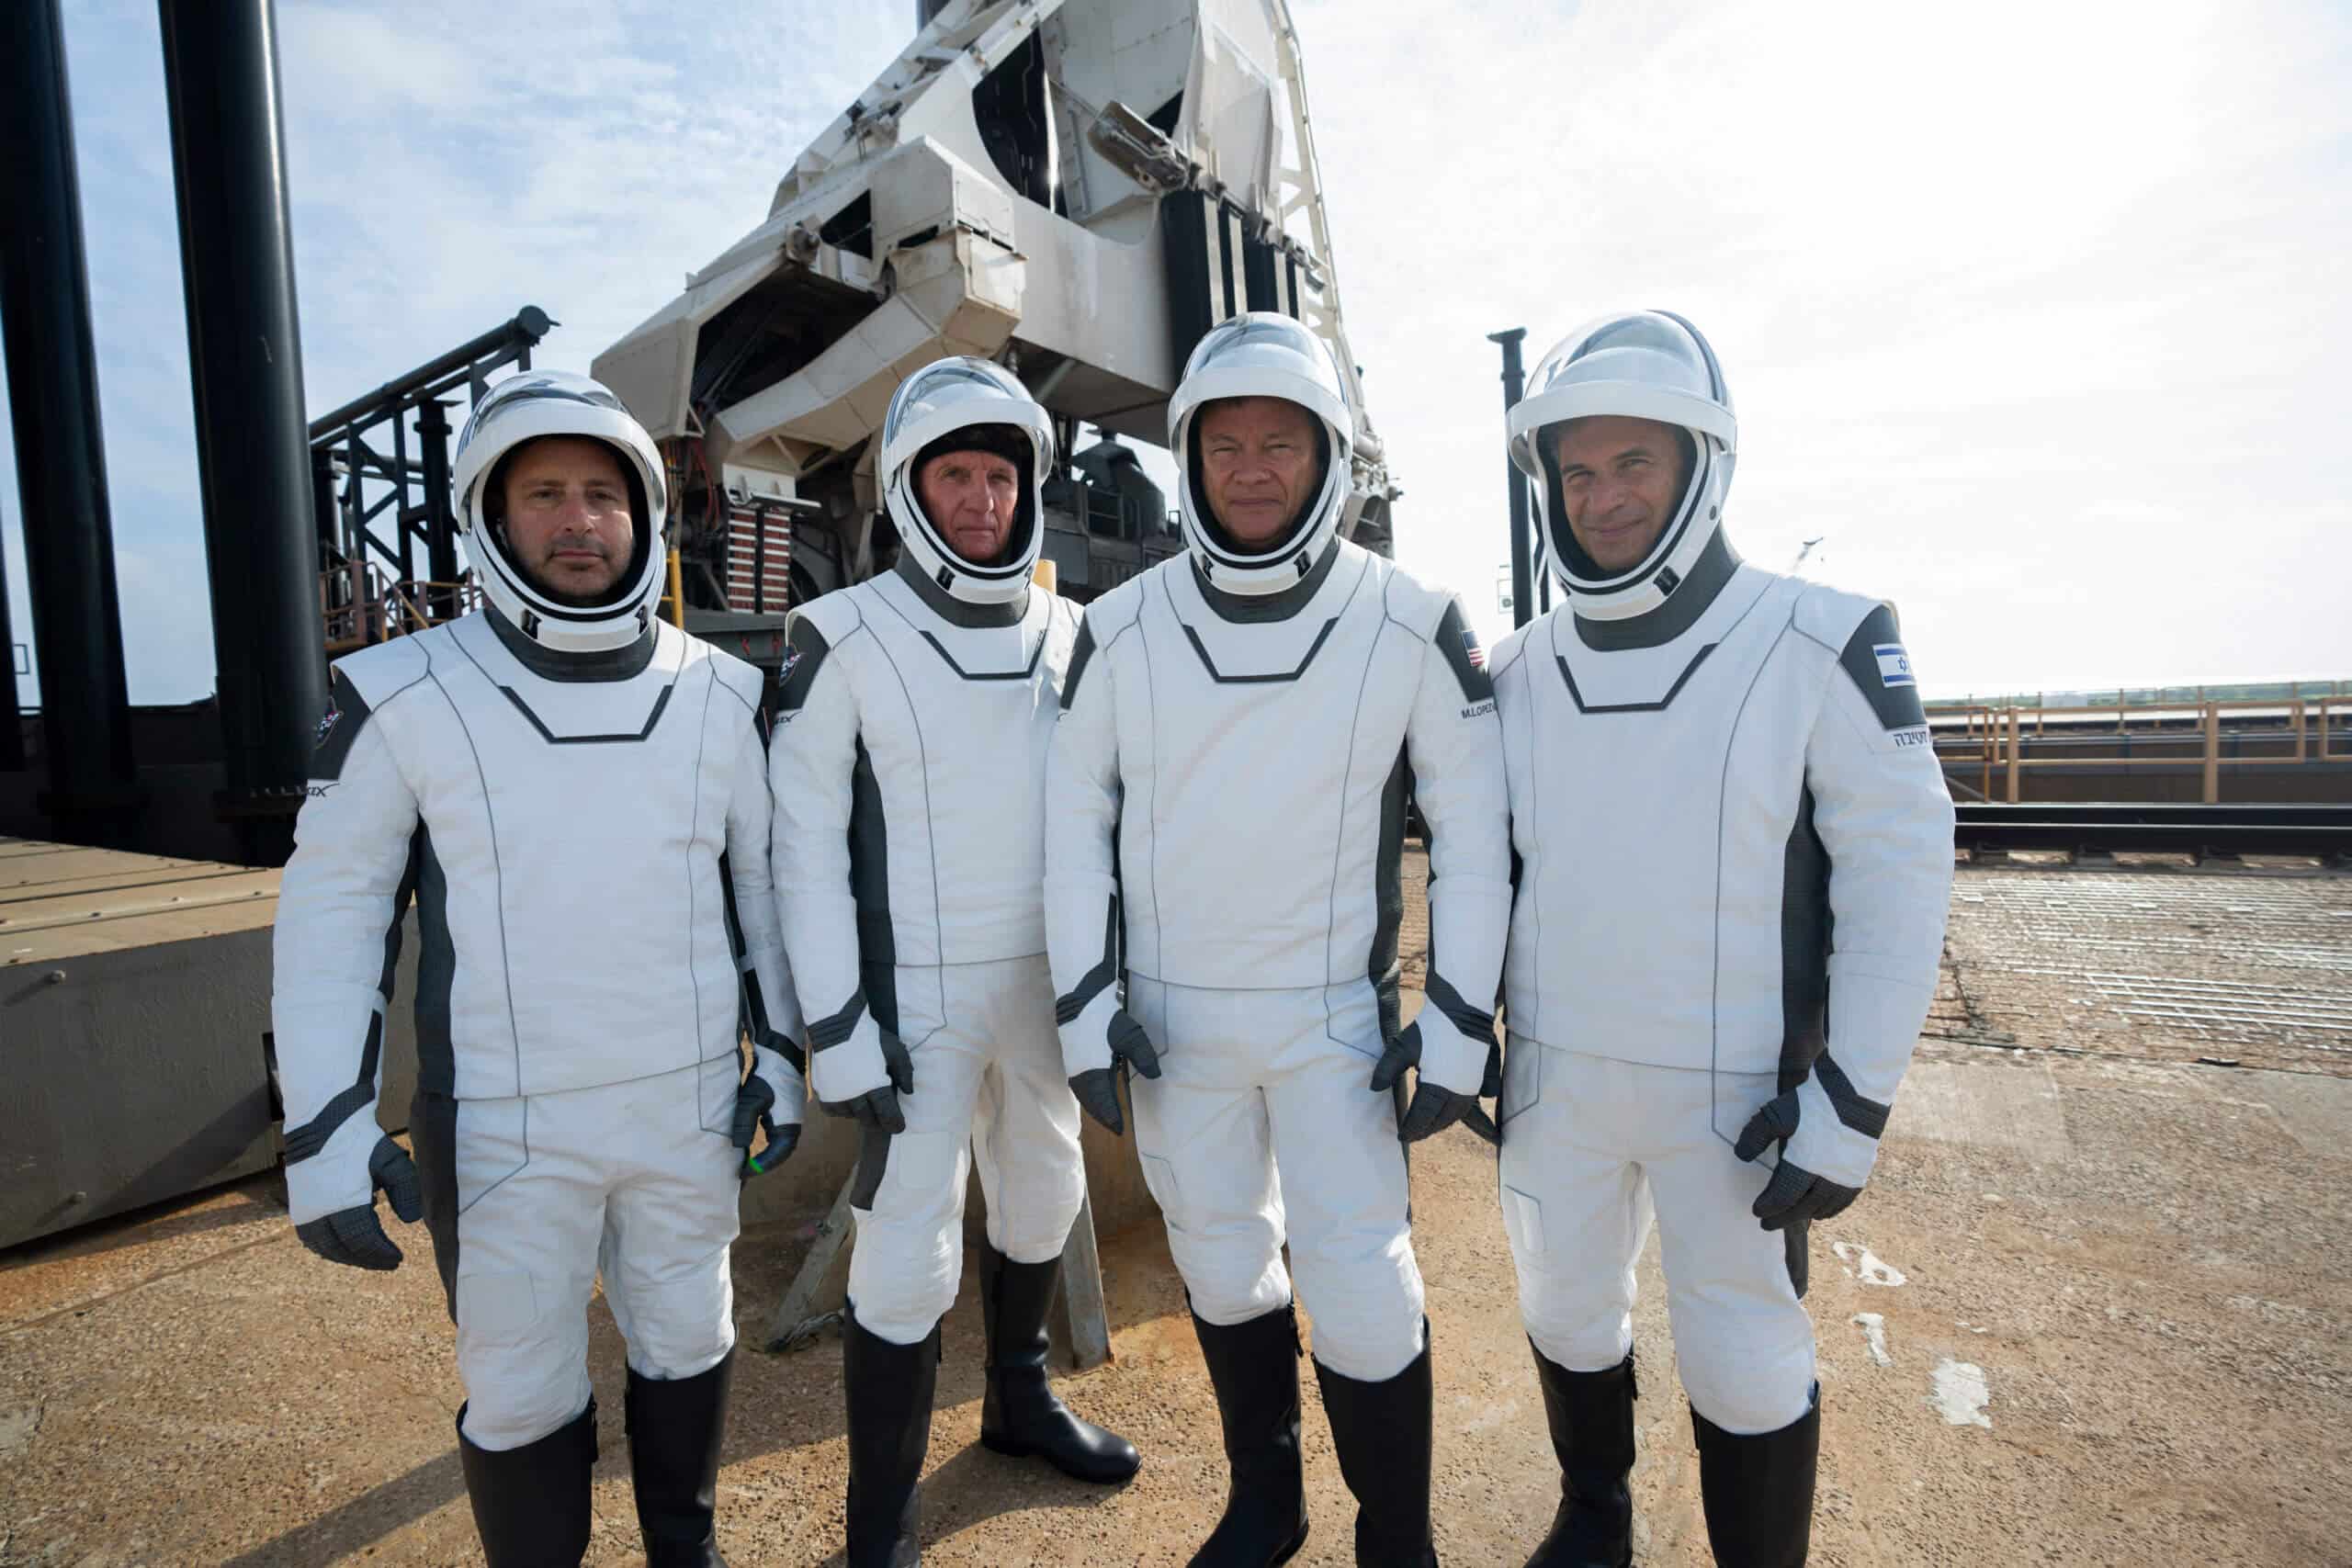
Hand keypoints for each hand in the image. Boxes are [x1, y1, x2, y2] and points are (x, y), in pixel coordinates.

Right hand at [292, 1135, 421, 1269]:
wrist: (322, 1122)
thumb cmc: (360, 1141)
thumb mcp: (391, 1161)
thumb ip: (406, 1190)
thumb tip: (412, 1220)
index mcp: (341, 1203)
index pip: (363, 1241)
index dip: (381, 1254)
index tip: (398, 1258)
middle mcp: (318, 1212)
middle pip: (343, 1249)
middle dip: (367, 1259)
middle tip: (389, 1262)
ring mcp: (303, 1210)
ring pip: (325, 1247)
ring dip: (348, 1256)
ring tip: (370, 1256)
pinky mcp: (297, 1206)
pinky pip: (312, 1238)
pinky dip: (329, 1247)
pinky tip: (346, 1245)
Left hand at [733, 1042, 806, 1176]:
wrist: (782, 1052)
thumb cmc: (768, 1075)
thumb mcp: (751, 1100)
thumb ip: (744, 1125)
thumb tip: (738, 1148)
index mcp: (788, 1126)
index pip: (776, 1156)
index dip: (760, 1167)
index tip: (743, 1173)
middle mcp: (793, 1124)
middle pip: (781, 1153)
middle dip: (764, 1164)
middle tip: (745, 1171)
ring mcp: (791, 1117)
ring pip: (780, 1143)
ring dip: (767, 1154)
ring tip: (747, 1160)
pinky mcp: (786, 1109)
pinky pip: (778, 1133)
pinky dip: (767, 1142)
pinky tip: (753, 1140)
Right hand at [820, 1029, 913, 1133]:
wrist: (835, 1025)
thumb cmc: (868, 1036)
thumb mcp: (894, 1049)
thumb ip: (904, 1072)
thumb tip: (908, 1091)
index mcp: (874, 1086)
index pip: (887, 1114)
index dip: (894, 1123)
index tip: (899, 1127)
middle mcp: (854, 1095)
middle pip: (869, 1119)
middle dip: (879, 1121)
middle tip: (884, 1118)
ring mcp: (836, 1095)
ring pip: (851, 1116)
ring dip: (860, 1114)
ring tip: (866, 1106)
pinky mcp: (822, 1091)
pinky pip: (833, 1111)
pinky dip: (842, 1110)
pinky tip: (848, 1101)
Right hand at [1068, 1009, 1161, 1134]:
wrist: (1079, 997)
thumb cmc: (1105, 1018)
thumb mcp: (1130, 1036)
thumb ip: (1143, 1057)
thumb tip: (1155, 1076)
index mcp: (1093, 1072)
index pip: (1103, 1102)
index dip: (1112, 1117)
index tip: (1120, 1129)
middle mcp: (1079, 1073)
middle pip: (1090, 1101)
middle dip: (1102, 1116)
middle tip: (1114, 1127)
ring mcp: (1072, 1065)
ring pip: (1083, 1093)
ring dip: (1094, 1106)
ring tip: (1104, 1114)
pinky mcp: (1071, 1056)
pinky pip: (1078, 1084)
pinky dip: (1087, 1094)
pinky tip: (1093, 1092)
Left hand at [1371, 1024, 1499, 1146]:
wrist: (1463, 1010)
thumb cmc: (1430, 1028)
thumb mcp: (1402, 1048)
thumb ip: (1386, 1069)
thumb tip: (1374, 1088)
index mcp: (1438, 1088)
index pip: (1422, 1118)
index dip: (1411, 1129)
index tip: (1401, 1137)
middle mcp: (1458, 1092)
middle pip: (1441, 1120)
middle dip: (1425, 1130)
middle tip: (1412, 1134)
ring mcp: (1472, 1086)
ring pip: (1457, 1115)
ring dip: (1441, 1123)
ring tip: (1428, 1127)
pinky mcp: (1479, 1078)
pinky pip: (1469, 1104)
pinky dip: (1456, 1113)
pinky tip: (1449, 1112)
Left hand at [1735, 1088, 1863, 1230]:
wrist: (1856, 1093)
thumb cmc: (1813, 1103)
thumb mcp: (1777, 1114)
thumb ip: (1756, 1136)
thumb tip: (1741, 1156)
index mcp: (1805, 1164)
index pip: (1784, 1196)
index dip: (1769, 1207)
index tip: (1756, 1211)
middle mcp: (1827, 1177)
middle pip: (1802, 1207)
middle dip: (1782, 1217)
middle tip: (1766, 1224)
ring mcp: (1846, 1177)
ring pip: (1824, 1207)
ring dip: (1805, 1214)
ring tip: (1791, 1216)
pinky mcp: (1860, 1172)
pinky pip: (1844, 1201)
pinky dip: (1830, 1210)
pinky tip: (1821, 1211)